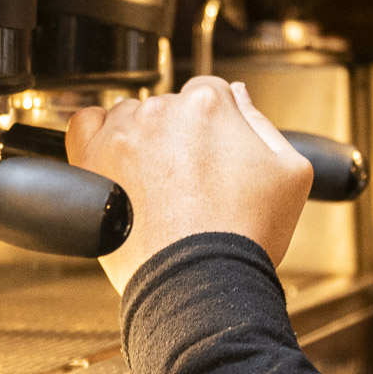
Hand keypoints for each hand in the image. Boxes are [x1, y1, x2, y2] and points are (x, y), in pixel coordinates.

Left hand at [66, 77, 312, 293]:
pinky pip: (83, 124)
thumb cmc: (243, 236)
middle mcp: (162, 112)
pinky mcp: (91, 158)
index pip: (208, 93)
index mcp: (209, 106)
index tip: (209, 152)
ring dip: (139, 138)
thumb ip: (262, 123)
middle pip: (168, 107)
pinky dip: (95, 134)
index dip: (213, 124)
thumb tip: (238, 94)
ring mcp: (122, 134)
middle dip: (178, 135)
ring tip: (154, 182)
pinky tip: (112, 158)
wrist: (198, 281)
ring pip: (129, 116)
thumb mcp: (289, 173)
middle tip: (187, 179)